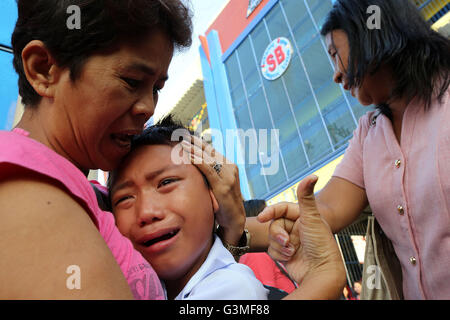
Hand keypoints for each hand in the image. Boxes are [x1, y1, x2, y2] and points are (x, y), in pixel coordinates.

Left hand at [181, 135, 245, 245]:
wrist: (234, 221)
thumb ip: (209, 175)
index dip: (199, 143)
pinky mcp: (224, 185)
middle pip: (210, 151)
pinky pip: (209, 169)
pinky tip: (189, 155)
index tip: (186, 136)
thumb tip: (193, 165)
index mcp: (228, 166)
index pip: (212, 151)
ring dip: (195, 149)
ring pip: (209, 158)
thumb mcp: (215, 186)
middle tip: (181, 134)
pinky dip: (198, 160)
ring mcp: (228, 176)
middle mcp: (230, 168)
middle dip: (196, 142)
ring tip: (182, 142)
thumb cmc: (222, 204)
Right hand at [258, 175, 345, 297]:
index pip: (281, 209)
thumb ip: (306, 196)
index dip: (270, 211)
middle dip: (278, 234)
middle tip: (287, 240)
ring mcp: (290, 241)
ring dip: (280, 245)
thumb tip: (313, 175)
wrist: (321, 272)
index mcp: (302, 216)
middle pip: (274, 224)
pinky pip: (272, 250)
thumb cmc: (321, 245)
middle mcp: (295, 228)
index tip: (262, 217)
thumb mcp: (312, 217)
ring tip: (292, 251)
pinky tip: (291, 258)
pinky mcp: (284, 254)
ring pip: (272, 238)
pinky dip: (279, 255)